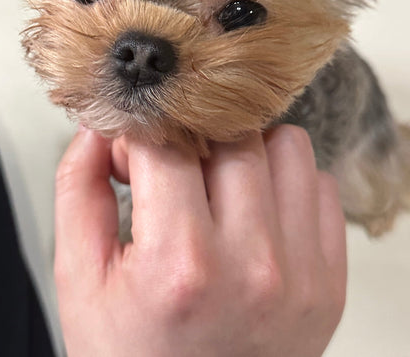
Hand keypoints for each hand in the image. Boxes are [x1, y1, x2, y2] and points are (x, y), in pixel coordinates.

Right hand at [54, 125, 346, 356]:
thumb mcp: (80, 282)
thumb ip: (78, 189)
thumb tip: (101, 126)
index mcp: (181, 266)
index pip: (166, 145)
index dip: (138, 136)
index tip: (130, 154)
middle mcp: (253, 266)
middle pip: (232, 136)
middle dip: (193, 139)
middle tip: (172, 171)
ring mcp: (303, 275)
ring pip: (288, 146)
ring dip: (247, 151)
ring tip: (217, 188)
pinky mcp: (331, 282)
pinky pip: (322, 186)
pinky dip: (287, 185)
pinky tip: (254, 213)